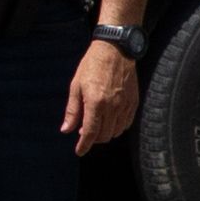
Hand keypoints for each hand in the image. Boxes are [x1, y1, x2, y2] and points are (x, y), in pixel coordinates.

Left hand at [66, 40, 144, 154]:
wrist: (115, 49)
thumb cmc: (92, 65)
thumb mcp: (76, 86)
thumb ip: (72, 111)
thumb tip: (66, 130)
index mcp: (96, 102)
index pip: (90, 133)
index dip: (84, 145)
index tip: (79, 151)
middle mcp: (112, 107)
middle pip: (104, 135)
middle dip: (93, 139)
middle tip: (84, 132)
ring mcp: (125, 105)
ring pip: (116, 132)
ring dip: (105, 133)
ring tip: (96, 124)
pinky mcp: (133, 102)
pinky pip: (126, 123)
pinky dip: (117, 127)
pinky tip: (110, 120)